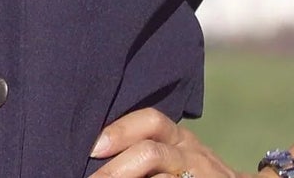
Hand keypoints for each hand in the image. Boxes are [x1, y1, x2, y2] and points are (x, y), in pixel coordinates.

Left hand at [88, 106, 241, 177]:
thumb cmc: (195, 171)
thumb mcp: (177, 151)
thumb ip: (148, 144)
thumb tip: (99, 148)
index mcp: (179, 137)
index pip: (150, 121)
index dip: (119, 131)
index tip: (92, 147)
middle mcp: (191, 153)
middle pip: (151, 152)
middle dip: (117, 168)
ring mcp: (201, 175)